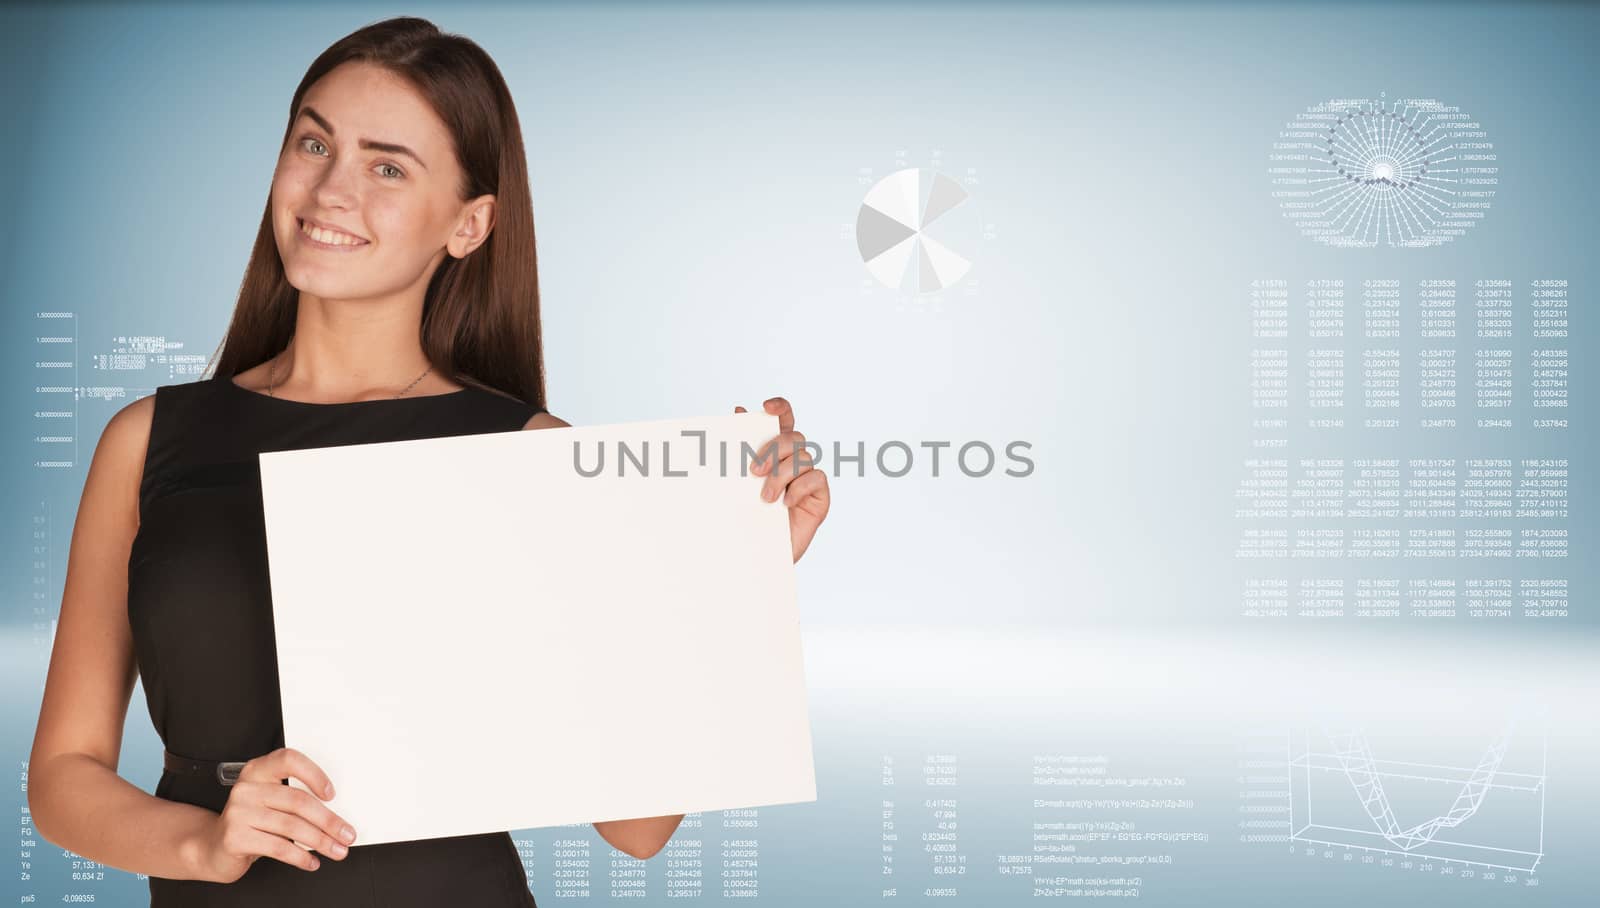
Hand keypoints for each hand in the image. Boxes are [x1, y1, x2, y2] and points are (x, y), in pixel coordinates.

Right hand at [190, 747, 356, 882]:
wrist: (213, 846)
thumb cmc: (250, 822)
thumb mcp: (270, 802)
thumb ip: (295, 800)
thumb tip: (335, 816)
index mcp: (258, 770)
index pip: (289, 760)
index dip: (314, 774)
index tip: (332, 795)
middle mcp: (247, 788)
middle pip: (298, 801)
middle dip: (329, 821)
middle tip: (346, 834)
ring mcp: (238, 812)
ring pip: (292, 826)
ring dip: (320, 841)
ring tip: (336, 850)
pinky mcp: (235, 837)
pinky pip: (278, 847)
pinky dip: (300, 857)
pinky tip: (311, 861)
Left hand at [737, 397, 829, 562]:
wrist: (753, 557)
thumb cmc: (744, 518)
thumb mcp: (736, 482)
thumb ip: (739, 449)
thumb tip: (738, 411)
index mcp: (774, 452)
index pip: (784, 420)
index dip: (780, 408)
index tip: (767, 407)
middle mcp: (793, 462)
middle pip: (793, 437)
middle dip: (773, 450)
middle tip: (754, 472)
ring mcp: (808, 479)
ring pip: (803, 458)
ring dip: (781, 475)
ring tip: (765, 499)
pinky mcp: (819, 497)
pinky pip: (817, 478)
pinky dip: (800, 487)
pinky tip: (786, 503)